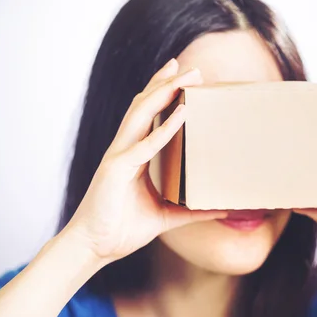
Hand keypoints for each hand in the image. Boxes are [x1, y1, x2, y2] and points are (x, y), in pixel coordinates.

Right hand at [65, 59, 225, 262]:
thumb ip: (192, 211)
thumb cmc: (122, 229)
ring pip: (141, 114)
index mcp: (133, 156)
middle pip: (144, 106)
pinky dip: (164, 128)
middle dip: (165, 83)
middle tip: (190, 68)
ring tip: (185, 76)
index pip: (148, 116)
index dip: (162, 94)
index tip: (183, 78)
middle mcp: (124, 149)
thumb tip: (222, 209)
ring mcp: (119, 156)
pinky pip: (145, 145)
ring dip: (163, 92)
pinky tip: (182, 114)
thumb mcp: (166, 217)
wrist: (94, 248)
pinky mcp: (116, 169)